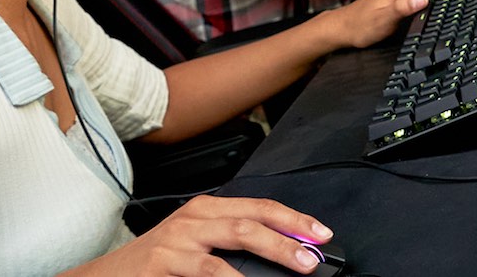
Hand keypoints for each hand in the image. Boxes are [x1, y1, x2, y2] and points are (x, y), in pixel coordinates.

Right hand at [74, 195, 333, 275]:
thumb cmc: (154, 264)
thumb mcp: (195, 243)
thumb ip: (232, 244)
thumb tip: (284, 252)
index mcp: (206, 209)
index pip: (259, 206)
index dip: (293, 219)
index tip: (321, 232)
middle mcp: (194, 219)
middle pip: (250, 222)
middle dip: (288, 239)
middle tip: (313, 258)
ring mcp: (178, 241)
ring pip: (233, 244)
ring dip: (270, 256)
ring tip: (295, 270)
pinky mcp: (164, 264)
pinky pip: (207, 274)